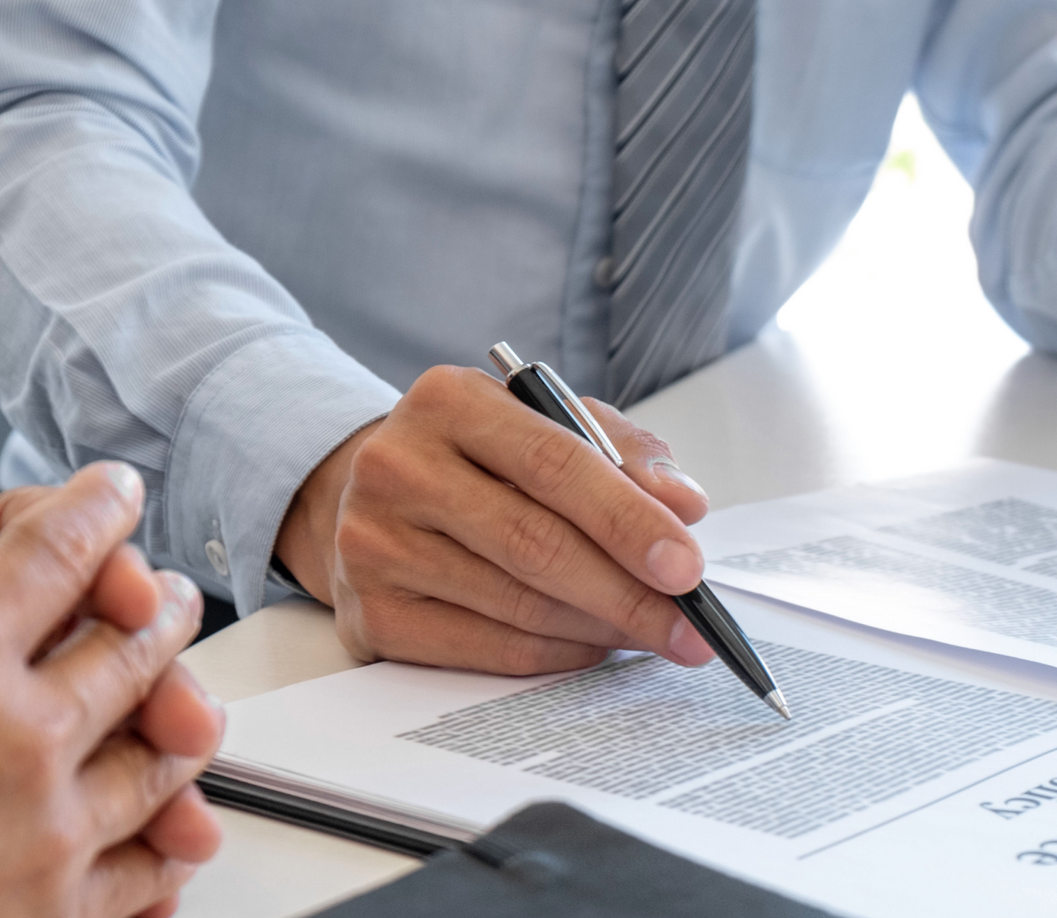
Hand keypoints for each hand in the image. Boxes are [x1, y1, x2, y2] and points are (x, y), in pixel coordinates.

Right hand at [275, 365, 715, 674]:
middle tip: (690, 627)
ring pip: (516, 604)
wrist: (367, 495)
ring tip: (653, 634)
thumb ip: (623, 452)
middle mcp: (397, 467)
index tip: (687, 567)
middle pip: (536, 543)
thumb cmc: (476, 458)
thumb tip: (684, 504)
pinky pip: (485, 649)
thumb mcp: (546, 423)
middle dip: (629, 593)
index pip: (556, 464)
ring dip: (600, 628)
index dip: (629, 521)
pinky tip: (593, 646)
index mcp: (448, 401)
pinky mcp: (370, 614)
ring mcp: (373, 545)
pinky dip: (554, 654)